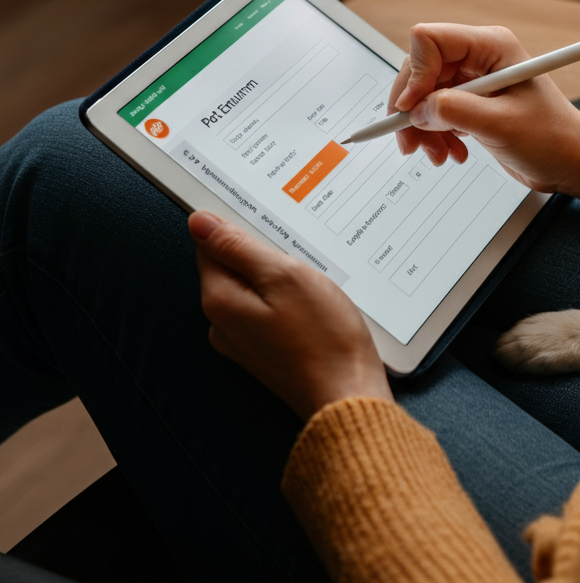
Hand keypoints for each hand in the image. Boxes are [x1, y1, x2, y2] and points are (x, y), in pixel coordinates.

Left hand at [190, 211, 391, 420]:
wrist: (347, 392)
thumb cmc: (322, 335)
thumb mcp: (283, 275)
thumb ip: (238, 247)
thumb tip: (199, 222)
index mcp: (220, 299)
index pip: (210, 244)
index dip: (239, 226)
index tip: (270, 221)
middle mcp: (222, 322)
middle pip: (232, 266)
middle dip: (262, 251)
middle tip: (300, 250)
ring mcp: (243, 339)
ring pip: (253, 287)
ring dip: (278, 275)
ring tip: (311, 277)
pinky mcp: (266, 350)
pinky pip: (268, 308)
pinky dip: (287, 297)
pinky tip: (313, 300)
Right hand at [388, 24, 579, 218]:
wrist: (572, 162)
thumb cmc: (553, 138)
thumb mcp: (500, 125)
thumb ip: (453, 111)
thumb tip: (415, 110)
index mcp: (491, 46)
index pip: (430, 41)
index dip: (415, 74)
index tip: (411, 109)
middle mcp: (479, 58)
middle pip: (420, 69)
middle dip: (412, 108)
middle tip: (411, 141)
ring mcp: (474, 81)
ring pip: (424, 95)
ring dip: (422, 127)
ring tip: (438, 155)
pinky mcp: (472, 104)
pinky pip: (435, 112)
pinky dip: (435, 135)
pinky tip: (451, 152)